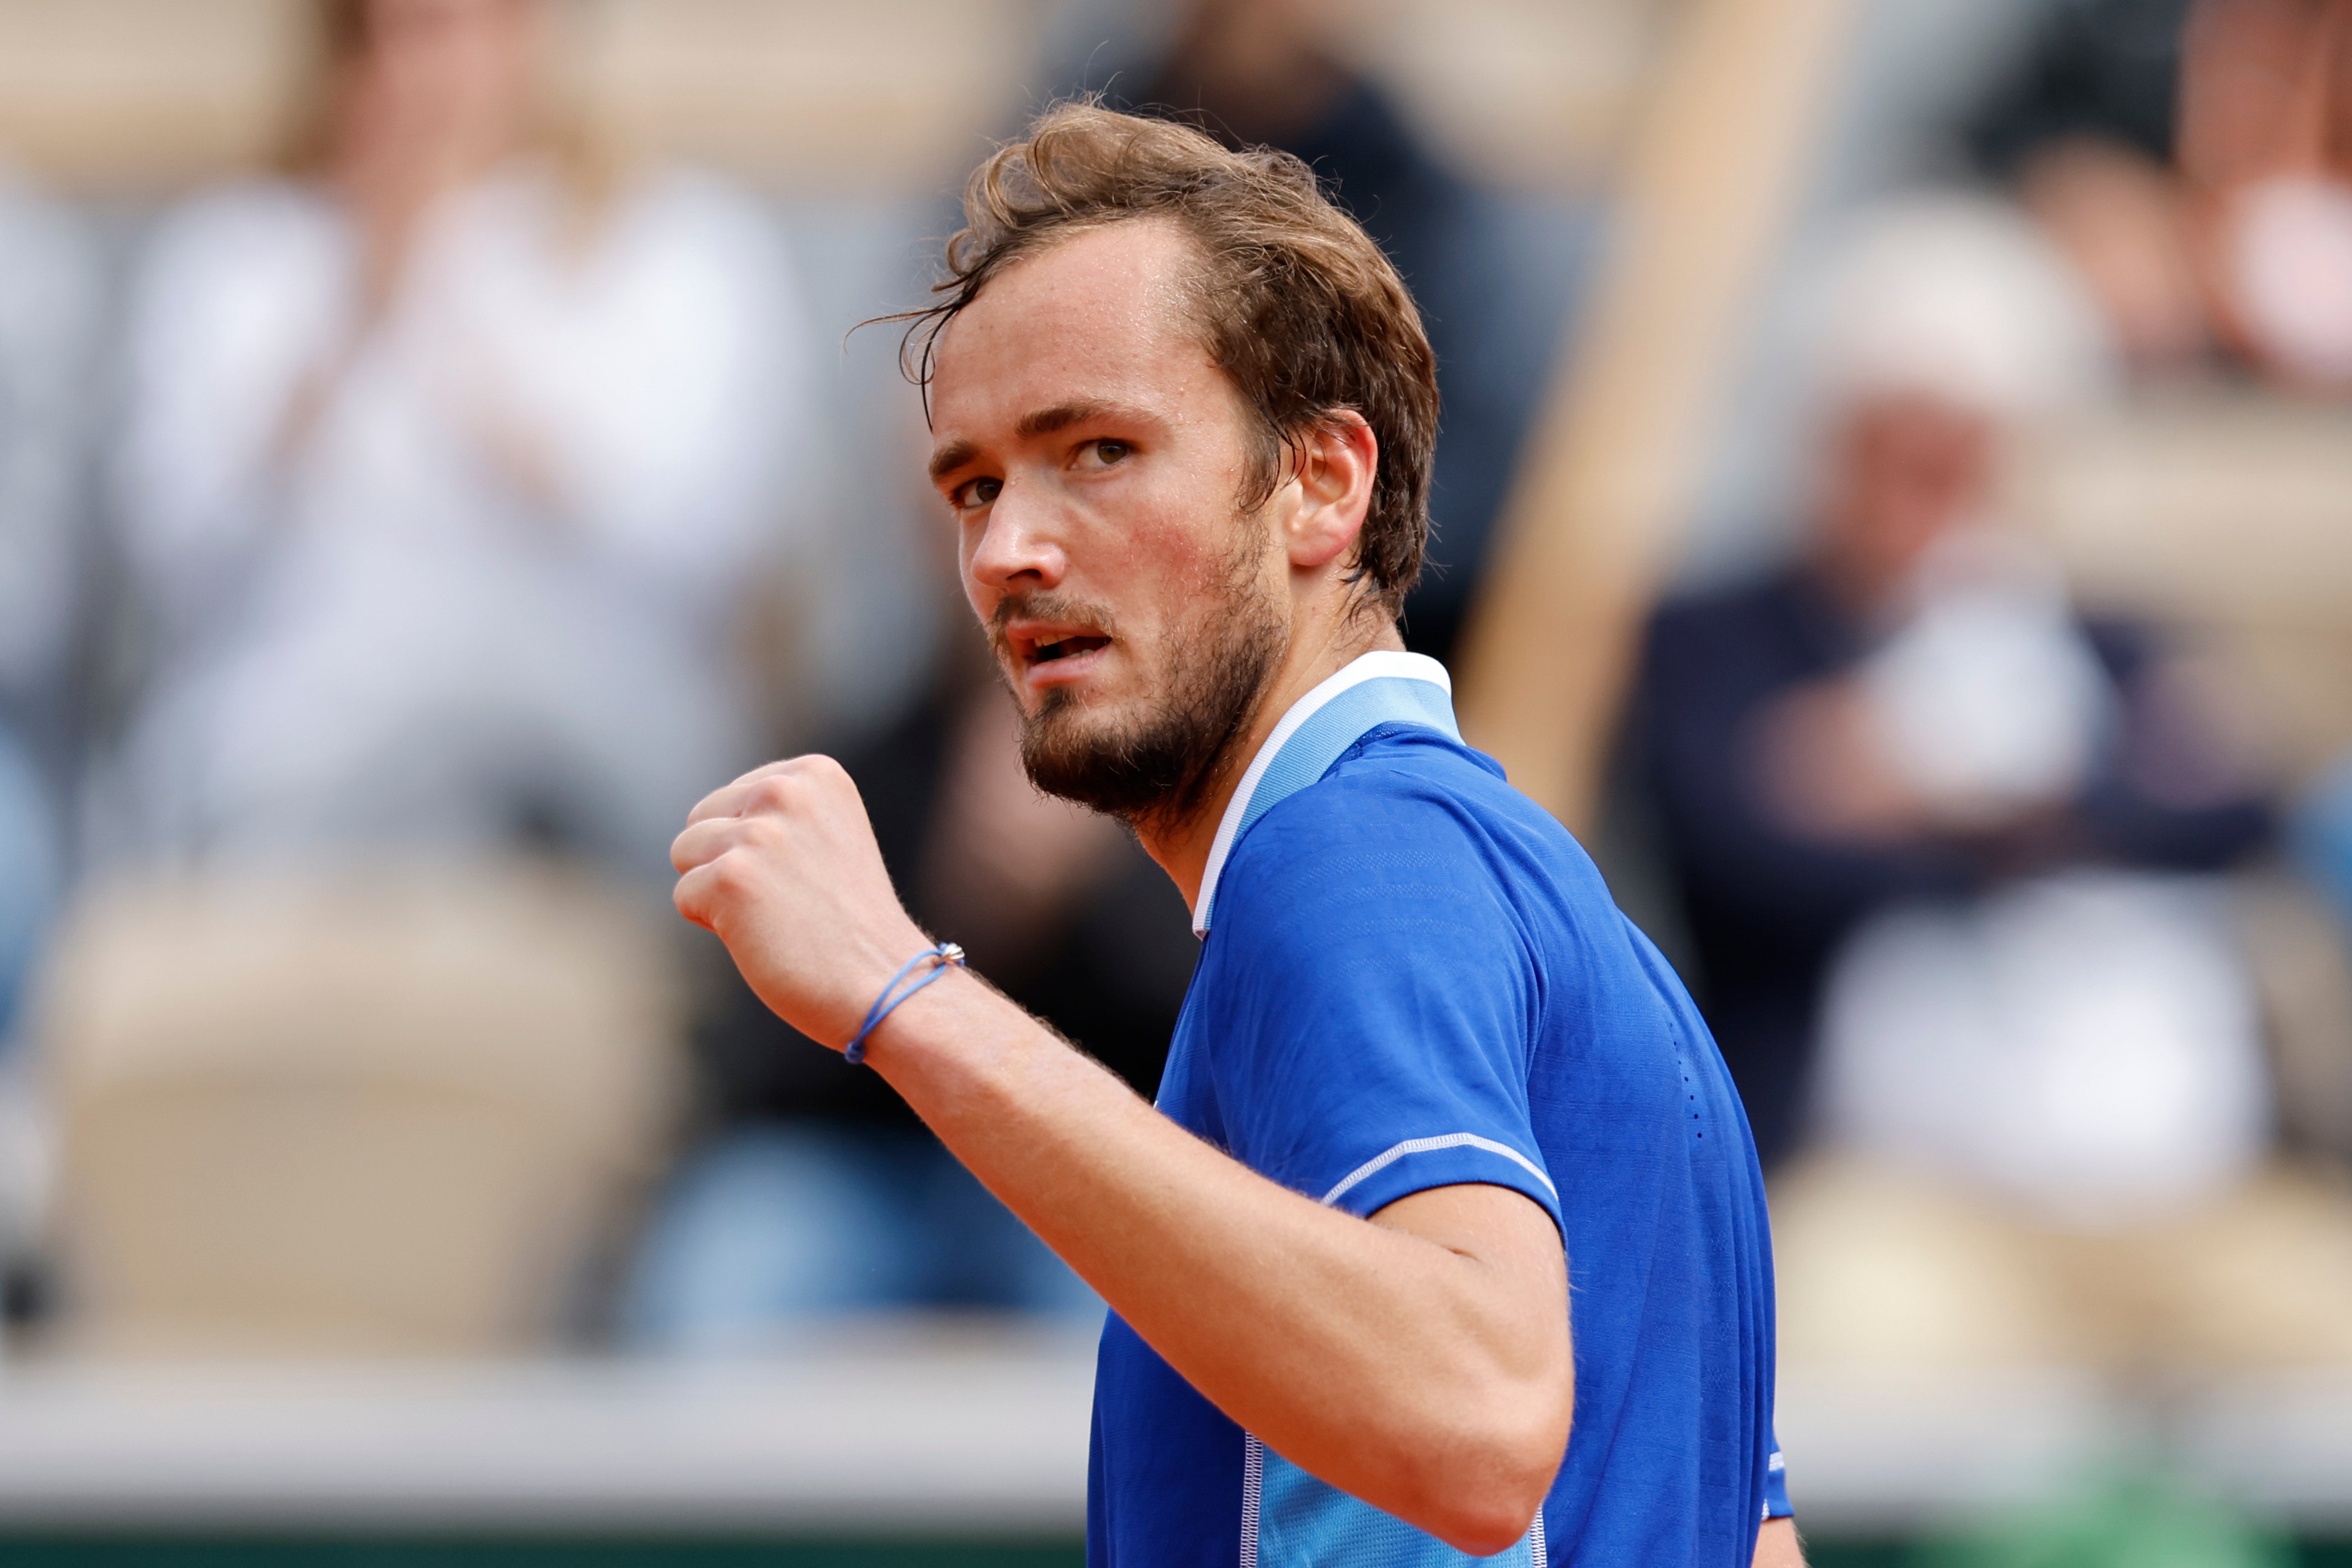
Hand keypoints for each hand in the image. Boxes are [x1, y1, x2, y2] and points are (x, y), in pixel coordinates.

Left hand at [672, 756, 934, 1047]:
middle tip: (787, 899)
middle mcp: (786, 789)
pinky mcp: (731, 878)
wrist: (887, 982)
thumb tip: (708, 822)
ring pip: (685, 853)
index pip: (733, 796)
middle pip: (701, 819)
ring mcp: (759, 833)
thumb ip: (777, 813)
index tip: (804, 874)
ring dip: (718, 892)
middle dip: (727, 860)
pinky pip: (685, 897)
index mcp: (814, 772)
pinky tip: (764, 936)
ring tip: (775, 915)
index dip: (756, 845)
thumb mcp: (824, 837)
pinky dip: (715, 926)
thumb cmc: (852, 923)